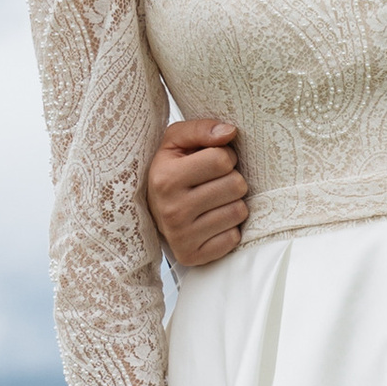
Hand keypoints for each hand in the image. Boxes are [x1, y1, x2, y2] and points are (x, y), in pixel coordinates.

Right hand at [148, 118, 245, 267]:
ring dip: (232, 203)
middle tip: (213, 183)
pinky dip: (228, 228)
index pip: (222, 159)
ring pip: (239, 211)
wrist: (147, 210)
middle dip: (230, 180)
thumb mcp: (175, 141)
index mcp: (166, 178)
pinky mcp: (192, 256)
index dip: (224, 157)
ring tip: (212, 201)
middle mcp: (172, 210)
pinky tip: (211, 221)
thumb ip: (201, 129)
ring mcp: (182, 237)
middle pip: (236, 185)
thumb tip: (231, 132)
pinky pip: (234, 238)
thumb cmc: (168, 171)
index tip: (211, 162)